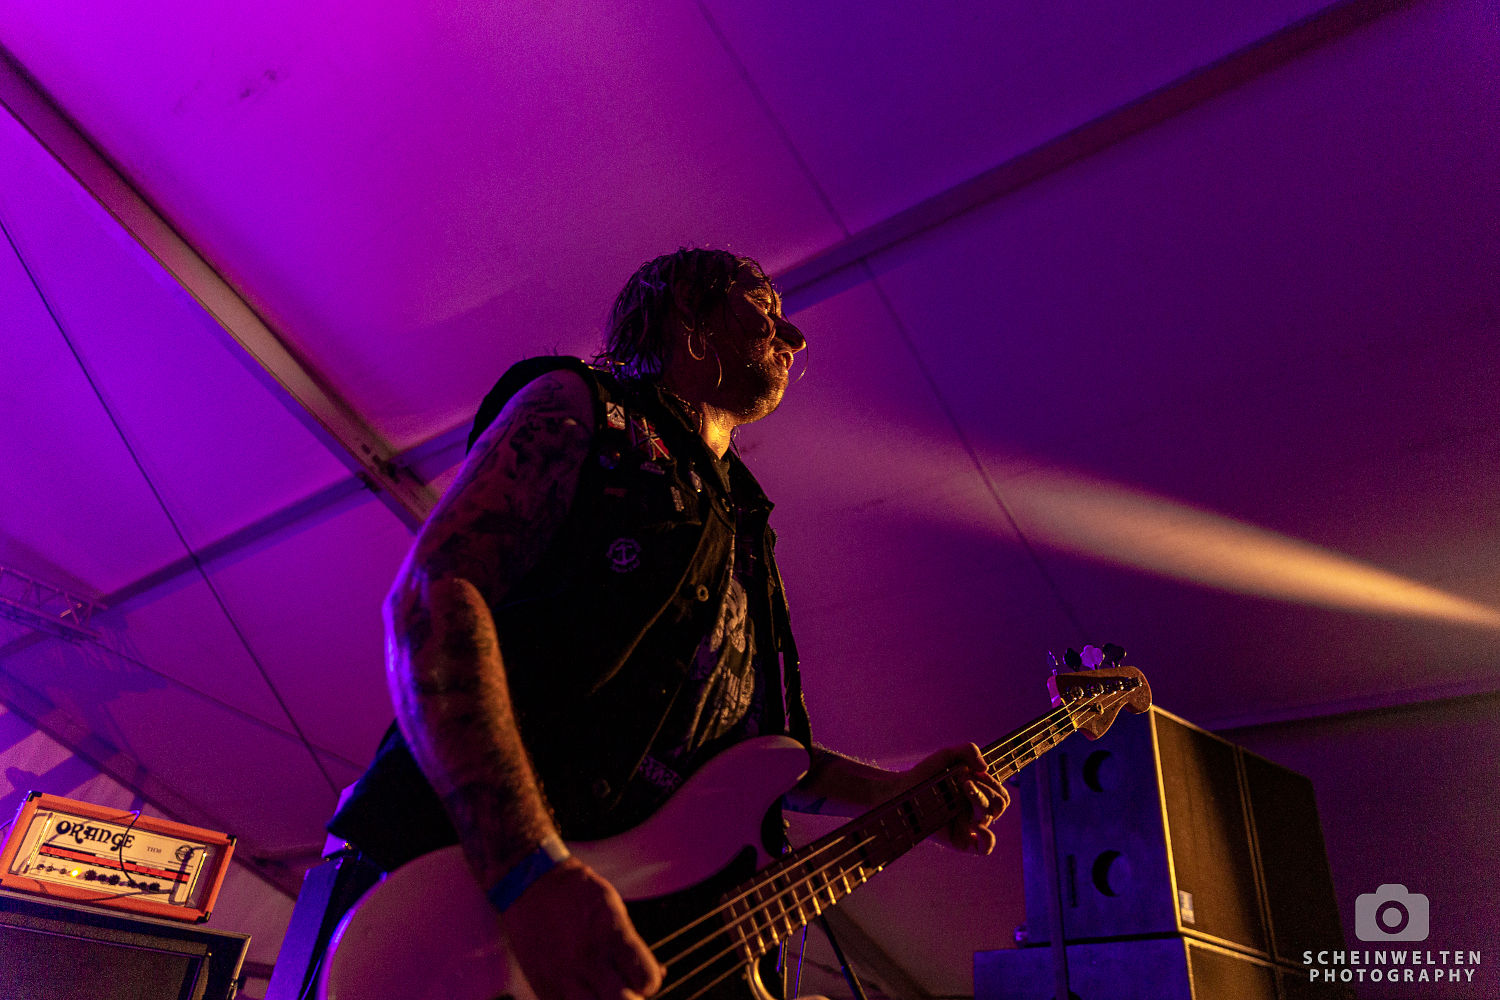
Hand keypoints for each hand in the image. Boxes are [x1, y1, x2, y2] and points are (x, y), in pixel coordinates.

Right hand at [500, 857, 665, 999]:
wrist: (529, 884)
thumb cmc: (576, 893)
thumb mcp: (613, 909)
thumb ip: (632, 946)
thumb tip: (658, 974)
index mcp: (609, 935)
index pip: (646, 979)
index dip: (649, 982)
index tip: (643, 977)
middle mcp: (587, 959)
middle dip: (631, 999)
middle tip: (626, 990)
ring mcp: (563, 978)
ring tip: (603, 992)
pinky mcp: (543, 988)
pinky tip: (583, 993)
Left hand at [899, 743, 1009, 854]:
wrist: (902, 790)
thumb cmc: (925, 774)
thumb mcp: (948, 755)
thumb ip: (969, 750)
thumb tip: (985, 768)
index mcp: (979, 796)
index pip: (1001, 794)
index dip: (993, 782)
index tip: (972, 772)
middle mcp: (976, 812)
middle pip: (999, 804)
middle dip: (985, 787)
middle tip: (962, 780)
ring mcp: (968, 827)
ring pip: (990, 816)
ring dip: (980, 798)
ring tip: (962, 787)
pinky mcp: (959, 841)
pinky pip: (985, 849)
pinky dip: (988, 838)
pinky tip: (977, 825)